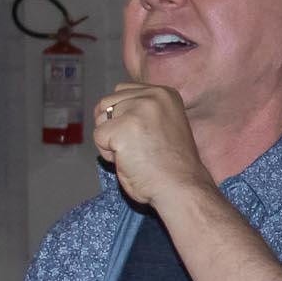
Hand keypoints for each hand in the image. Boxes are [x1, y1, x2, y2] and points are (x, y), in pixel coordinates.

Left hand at [91, 83, 213, 207]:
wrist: (182, 188)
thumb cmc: (172, 166)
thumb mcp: (162, 123)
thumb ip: (140, 111)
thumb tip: (107, 110)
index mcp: (165, 94)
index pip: (122, 91)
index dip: (124, 117)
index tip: (145, 137)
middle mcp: (152, 96)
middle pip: (108, 103)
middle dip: (114, 127)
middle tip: (140, 148)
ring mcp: (137, 111)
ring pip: (101, 119)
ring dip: (111, 140)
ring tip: (136, 154)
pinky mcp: (123, 128)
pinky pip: (99, 137)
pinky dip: (108, 154)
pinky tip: (130, 161)